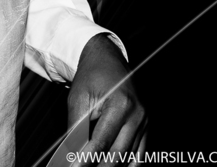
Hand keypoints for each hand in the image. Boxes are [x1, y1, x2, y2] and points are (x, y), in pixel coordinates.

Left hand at [67, 35, 147, 162]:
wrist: (108, 59)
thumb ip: (75, 130)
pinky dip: (127, 165)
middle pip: (117, 156)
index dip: (85, 162)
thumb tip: (70, 156)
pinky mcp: (146, 125)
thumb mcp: (78, 100)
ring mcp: (144, 121)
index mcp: (120, 105)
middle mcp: (137, 114)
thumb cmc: (91, 76)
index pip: (101, 143)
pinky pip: (139, 154)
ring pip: (129, 158)